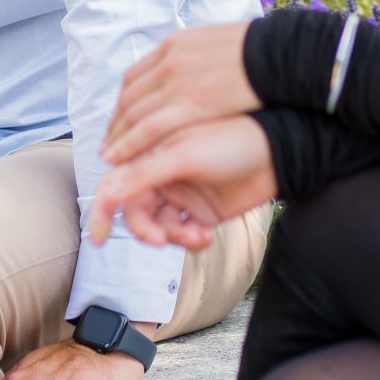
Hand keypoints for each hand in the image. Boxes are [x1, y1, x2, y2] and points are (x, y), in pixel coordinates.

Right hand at [90, 115, 276, 249]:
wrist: (281, 150)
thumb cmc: (235, 138)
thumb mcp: (187, 153)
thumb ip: (146, 172)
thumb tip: (106, 190)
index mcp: (152, 152)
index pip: (117, 185)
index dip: (103, 212)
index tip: (98, 238)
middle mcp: (164, 172)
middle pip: (138, 212)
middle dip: (147, 230)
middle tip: (162, 240)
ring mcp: (184, 192)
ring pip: (160, 226)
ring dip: (173, 237)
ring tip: (196, 237)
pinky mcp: (204, 210)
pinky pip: (184, 233)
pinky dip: (190, 241)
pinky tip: (205, 237)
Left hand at [104, 21, 260, 165]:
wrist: (282, 55)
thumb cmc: (262, 54)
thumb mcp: (219, 45)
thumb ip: (197, 59)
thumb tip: (192, 72)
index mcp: (176, 45)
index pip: (135, 78)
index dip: (123, 104)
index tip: (120, 123)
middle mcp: (170, 61)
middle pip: (129, 97)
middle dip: (116, 125)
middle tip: (108, 146)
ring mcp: (178, 81)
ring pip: (134, 114)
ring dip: (117, 139)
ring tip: (110, 159)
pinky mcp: (190, 103)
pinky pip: (149, 128)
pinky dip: (129, 145)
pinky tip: (120, 160)